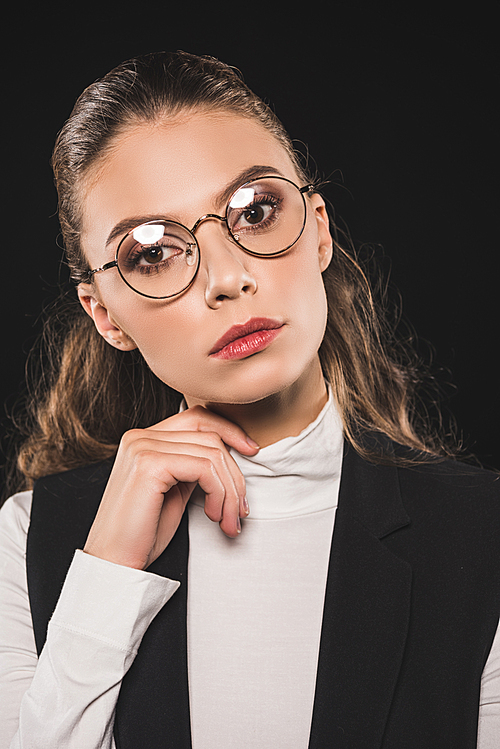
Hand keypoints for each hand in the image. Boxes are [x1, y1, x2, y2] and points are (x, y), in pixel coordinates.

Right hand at [83, 406, 258, 569]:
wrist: (114, 563)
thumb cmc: (144, 533)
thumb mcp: (175, 490)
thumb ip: (194, 465)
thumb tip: (234, 452)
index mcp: (144, 438)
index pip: (197, 417)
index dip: (229, 430)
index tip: (252, 451)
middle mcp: (140, 436)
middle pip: (210, 436)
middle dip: (235, 474)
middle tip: (240, 510)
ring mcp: (142, 447)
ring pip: (212, 453)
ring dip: (230, 491)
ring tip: (227, 519)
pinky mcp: (149, 464)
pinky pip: (205, 468)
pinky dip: (219, 492)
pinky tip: (213, 515)